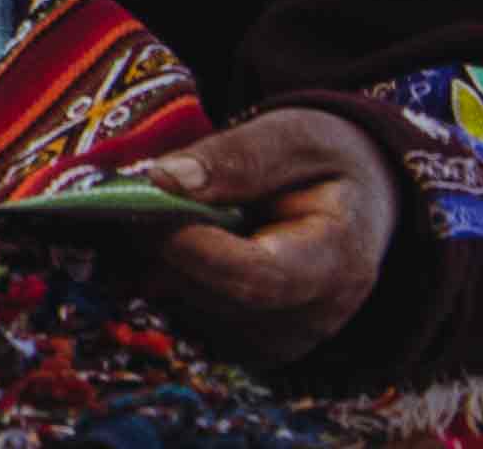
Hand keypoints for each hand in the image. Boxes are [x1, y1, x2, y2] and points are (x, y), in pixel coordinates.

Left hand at [143, 108, 394, 366]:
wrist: (350, 206)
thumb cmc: (324, 166)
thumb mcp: (296, 138)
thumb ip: (238, 156)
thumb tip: (165, 178)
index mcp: (338, 264)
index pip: (257, 278)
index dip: (191, 245)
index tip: (144, 200)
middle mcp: (315, 317)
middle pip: (214, 297)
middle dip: (162, 247)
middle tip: (132, 196)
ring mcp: (281, 340)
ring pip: (190, 310)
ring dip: (157, 263)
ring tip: (163, 214)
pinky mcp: (248, 345)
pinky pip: (185, 319)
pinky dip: (166, 279)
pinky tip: (177, 244)